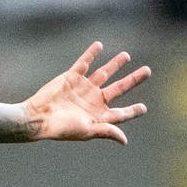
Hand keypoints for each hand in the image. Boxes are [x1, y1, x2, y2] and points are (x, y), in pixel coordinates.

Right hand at [21, 42, 150, 144]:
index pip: (120, 113)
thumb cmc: (63, 128)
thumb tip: (124, 140)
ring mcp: (83, 88)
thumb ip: (107, 130)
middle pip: (118, 89)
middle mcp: (93, 100)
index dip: (132, 111)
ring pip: (104, 73)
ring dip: (115, 64)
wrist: (39, 116)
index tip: (144, 108)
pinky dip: (91, 54)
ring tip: (126, 56)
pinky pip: (84, 62)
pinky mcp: (72, 77)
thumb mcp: (88, 130)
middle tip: (147, 71)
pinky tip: (100, 46)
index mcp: (98, 115)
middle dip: (133, 80)